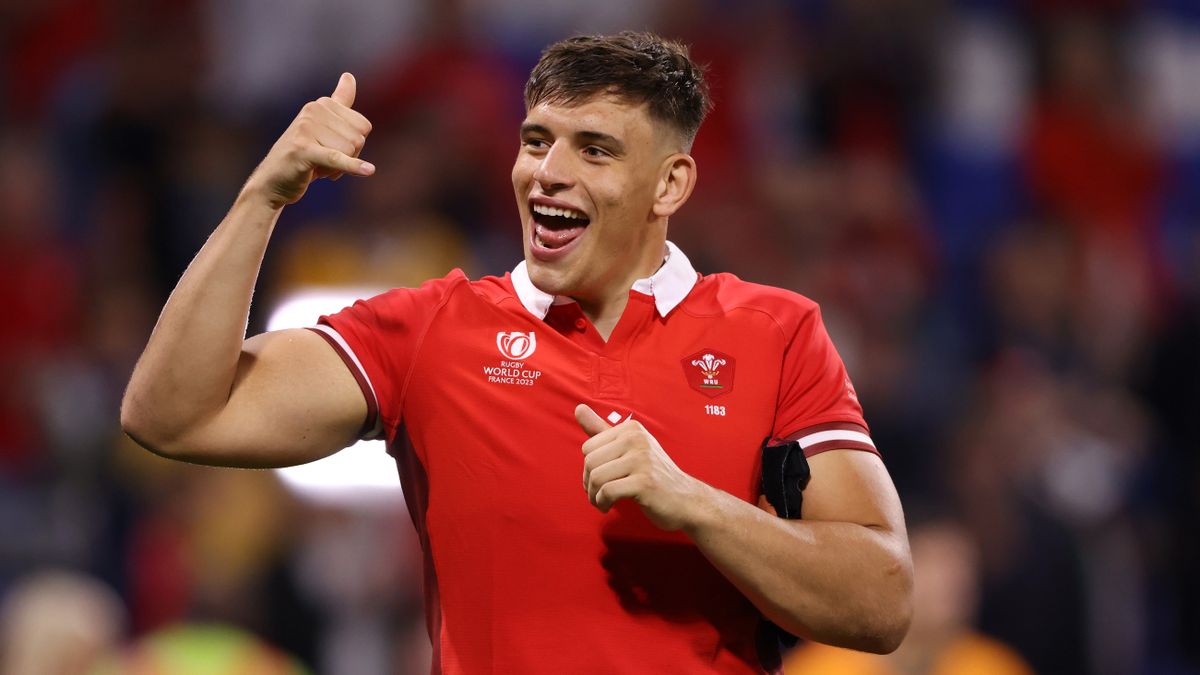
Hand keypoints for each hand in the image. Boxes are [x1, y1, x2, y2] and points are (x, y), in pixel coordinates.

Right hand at [244, 72, 374, 208]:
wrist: (271, 182)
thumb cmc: (303, 156)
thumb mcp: (323, 127)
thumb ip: (339, 102)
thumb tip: (349, 75)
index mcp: (321, 104)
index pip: (363, 126)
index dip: (353, 147)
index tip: (332, 150)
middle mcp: (313, 110)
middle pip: (358, 139)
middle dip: (347, 157)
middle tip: (323, 162)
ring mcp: (306, 128)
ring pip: (349, 151)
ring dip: (337, 168)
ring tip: (316, 167)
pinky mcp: (303, 149)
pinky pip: (337, 157)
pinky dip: (353, 166)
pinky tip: (368, 170)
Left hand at [576, 404, 706, 530]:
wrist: (686, 500)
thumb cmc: (654, 475)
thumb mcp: (629, 448)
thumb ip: (602, 430)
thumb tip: (578, 408)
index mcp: (631, 429)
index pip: (588, 447)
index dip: (589, 468)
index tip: (600, 480)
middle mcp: (637, 439)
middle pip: (590, 462)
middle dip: (589, 483)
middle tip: (599, 494)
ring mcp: (642, 460)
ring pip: (596, 477)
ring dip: (594, 496)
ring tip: (602, 502)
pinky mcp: (644, 482)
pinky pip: (607, 491)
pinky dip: (602, 503)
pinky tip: (609, 506)